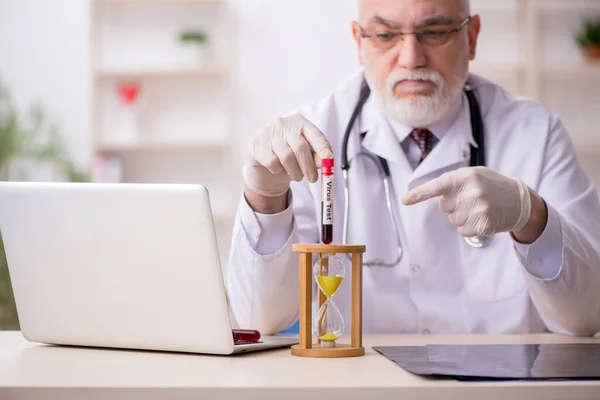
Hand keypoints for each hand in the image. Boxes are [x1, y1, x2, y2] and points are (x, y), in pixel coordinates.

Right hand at [243, 114, 332, 196]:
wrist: (263, 160)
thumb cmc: (288, 155)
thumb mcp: (305, 155)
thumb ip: (316, 157)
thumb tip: (326, 163)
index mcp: (300, 123)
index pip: (315, 135)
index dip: (323, 148)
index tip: (328, 160)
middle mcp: (284, 124)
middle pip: (300, 147)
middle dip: (308, 166)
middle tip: (313, 179)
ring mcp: (268, 132)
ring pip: (286, 157)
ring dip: (294, 172)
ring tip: (296, 176)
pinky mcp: (257, 144)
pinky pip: (272, 162)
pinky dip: (277, 170)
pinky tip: (277, 169)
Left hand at [401, 167, 534, 237]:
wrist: (520, 201)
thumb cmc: (492, 186)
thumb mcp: (475, 175)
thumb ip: (453, 182)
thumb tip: (430, 195)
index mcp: (466, 176)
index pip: (437, 185)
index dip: (419, 193)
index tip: (404, 200)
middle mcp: (471, 191)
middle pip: (444, 207)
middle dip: (455, 205)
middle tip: (473, 199)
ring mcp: (478, 208)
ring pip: (453, 220)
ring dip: (463, 217)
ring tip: (481, 208)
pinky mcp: (483, 223)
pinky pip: (463, 231)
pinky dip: (470, 228)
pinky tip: (483, 218)